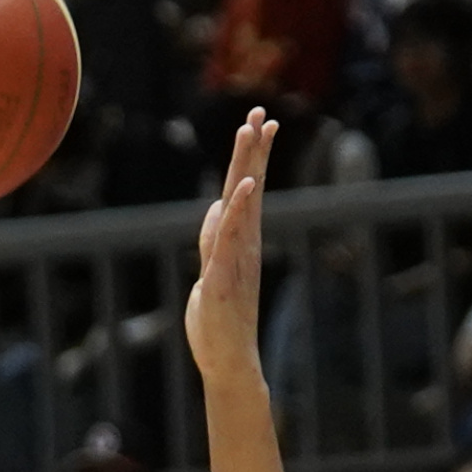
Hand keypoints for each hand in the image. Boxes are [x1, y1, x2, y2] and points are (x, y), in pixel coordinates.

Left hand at [185, 109, 278, 385]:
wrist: (228, 359)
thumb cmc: (219, 320)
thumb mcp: (211, 270)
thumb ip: (213, 239)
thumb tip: (217, 207)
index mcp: (240, 241)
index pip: (245, 190)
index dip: (252, 156)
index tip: (260, 123)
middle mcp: (244, 243)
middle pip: (248, 186)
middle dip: (253, 148)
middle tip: (260, 111)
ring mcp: (237, 257)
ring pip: (242, 202)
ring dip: (247, 164)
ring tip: (252, 130)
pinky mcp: (226, 274)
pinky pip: (232, 235)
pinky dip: (240, 208)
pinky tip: (246, 184)